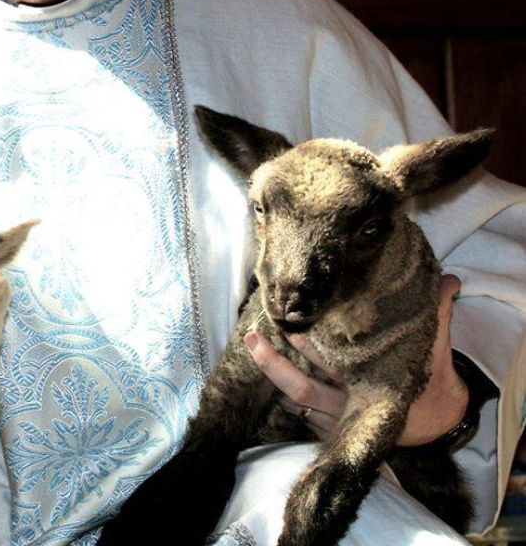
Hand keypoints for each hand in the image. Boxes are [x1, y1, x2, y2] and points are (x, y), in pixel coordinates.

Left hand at [244, 274, 468, 444]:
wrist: (439, 419)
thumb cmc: (429, 373)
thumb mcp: (434, 343)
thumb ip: (438, 310)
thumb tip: (451, 278)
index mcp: (370, 378)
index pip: (332, 362)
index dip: (309, 346)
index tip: (290, 324)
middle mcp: (350, 400)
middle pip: (304, 386)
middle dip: (275, 364)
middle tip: (252, 336)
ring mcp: (340, 416)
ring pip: (299, 400)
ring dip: (274, 376)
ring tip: (254, 347)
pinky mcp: (334, 426)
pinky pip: (303, 417)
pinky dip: (287, 398)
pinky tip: (269, 376)